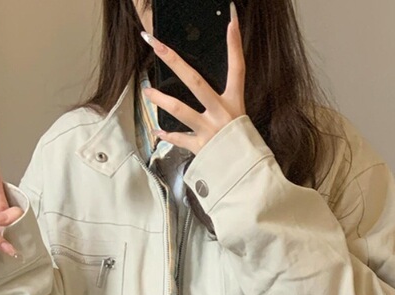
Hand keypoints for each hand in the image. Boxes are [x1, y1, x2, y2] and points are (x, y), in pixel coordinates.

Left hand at [140, 1, 245, 154]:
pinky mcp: (201, 148)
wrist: (247, 173)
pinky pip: (180, 139)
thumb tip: (205, 91)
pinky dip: (168, 136)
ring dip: (162, 99)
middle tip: (157, 45)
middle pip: (195, 81)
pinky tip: (157, 131)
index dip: (235, 45)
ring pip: (181, 110)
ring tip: (147, 91)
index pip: (238, 68)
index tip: (231, 21)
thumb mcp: (239, 118)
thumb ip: (225, 103)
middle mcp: (222, 113)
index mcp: (234, 102)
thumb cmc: (242, 144)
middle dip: (175, 61)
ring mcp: (210, 130)